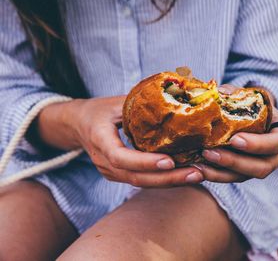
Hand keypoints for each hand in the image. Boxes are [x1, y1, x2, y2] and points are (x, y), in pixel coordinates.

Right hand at [37, 96, 202, 186]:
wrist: (77, 125)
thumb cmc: (99, 110)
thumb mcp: (115, 102)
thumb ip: (140, 104)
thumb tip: (176, 97)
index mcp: (99, 139)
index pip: (120, 157)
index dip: (145, 162)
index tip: (169, 161)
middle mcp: (103, 162)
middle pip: (135, 177)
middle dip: (167, 178)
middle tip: (196, 172)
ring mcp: (110, 172)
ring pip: (141, 183)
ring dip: (170, 182)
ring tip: (197, 175)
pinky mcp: (119, 176)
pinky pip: (142, 181)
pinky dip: (163, 180)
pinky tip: (184, 176)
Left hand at [193, 85, 277, 182]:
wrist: (252, 119)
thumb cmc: (254, 106)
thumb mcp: (250, 97)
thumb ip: (237, 94)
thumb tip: (220, 92)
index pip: (276, 143)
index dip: (257, 144)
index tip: (234, 139)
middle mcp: (276, 156)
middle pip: (261, 167)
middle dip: (234, 162)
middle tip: (210, 153)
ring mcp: (261, 167)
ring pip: (244, 177)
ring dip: (220, 172)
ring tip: (200, 163)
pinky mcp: (245, 174)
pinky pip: (231, 178)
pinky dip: (214, 175)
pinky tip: (198, 169)